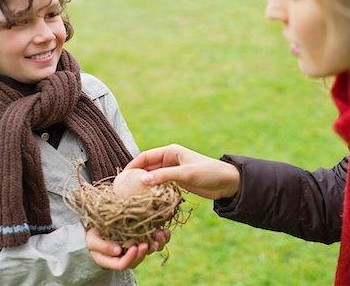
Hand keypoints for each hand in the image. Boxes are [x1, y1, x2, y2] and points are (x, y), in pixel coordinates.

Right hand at [85, 227, 169, 269]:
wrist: (98, 226)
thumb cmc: (93, 235)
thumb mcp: (92, 240)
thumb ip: (102, 246)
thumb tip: (118, 251)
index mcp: (113, 260)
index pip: (123, 264)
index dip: (131, 257)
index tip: (135, 247)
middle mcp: (126, 256)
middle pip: (138, 259)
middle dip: (145, 251)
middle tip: (148, 243)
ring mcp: (135, 248)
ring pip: (148, 251)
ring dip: (156, 244)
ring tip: (159, 236)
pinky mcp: (142, 238)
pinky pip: (154, 241)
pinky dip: (161, 237)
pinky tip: (165, 231)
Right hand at [124, 144, 239, 199]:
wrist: (227, 183)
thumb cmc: (208, 173)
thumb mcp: (185, 173)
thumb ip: (164, 176)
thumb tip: (142, 180)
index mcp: (170, 151)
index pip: (145, 156)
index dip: (133, 166)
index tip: (122, 177)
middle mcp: (169, 160)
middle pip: (147, 167)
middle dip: (136, 177)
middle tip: (124, 189)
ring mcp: (173, 171)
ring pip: (153, 177)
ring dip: (144, 185)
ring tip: (131, 196)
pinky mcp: (177, 182)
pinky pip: (160, 185)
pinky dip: (153, 191)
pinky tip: (146, 199)